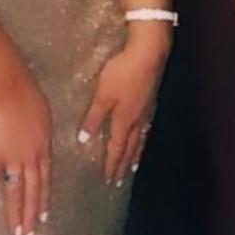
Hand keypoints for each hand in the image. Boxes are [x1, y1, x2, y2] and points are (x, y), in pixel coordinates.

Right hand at [0, 68, 51, 234]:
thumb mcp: (42, 113)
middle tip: (31, 234)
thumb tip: (37, 136)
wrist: (8, 86)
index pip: (45, 178)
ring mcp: (13, 159)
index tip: (45, 215)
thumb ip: (39, 130)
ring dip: (16, 214)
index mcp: (44, 147)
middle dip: (33, 214)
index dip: (44, 198)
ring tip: (17, 234)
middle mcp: (32, 158)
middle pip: (34, 190)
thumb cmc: (25, 92)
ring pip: (16, 192)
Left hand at [79, 35, 168, 185]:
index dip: (112, 164)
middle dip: (124, 164)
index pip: (116, 148)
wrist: (148, 54)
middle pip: (130, 147)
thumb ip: (94, 117)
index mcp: (124, 120)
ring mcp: (146, 110)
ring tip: (134, 165)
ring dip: (135, 154)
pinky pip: (146, 127)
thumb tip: (84, 139)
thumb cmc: (123, 73)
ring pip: (140, 138)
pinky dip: (143, 138)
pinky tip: (142, 135)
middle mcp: (137, 120)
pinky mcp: (151, 100)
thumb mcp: (102, 96)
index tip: (109, 179)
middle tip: (121, 180)